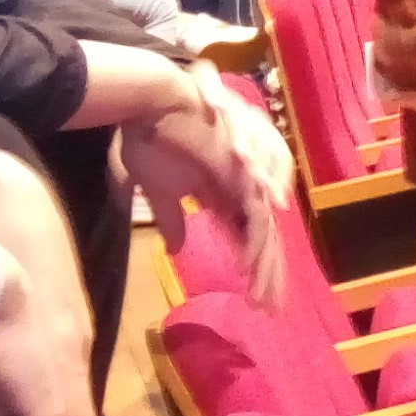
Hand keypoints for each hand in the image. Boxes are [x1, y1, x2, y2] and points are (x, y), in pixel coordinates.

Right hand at [123, 73, 292, 309]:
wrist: (150, 105)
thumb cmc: (148, 139)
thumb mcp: (154, 190)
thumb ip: (170, 218)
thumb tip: (175, 249)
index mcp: (220, 192)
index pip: (243, 236)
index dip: (251, 266)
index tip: (251, 298)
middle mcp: (238, 189)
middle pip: (262, 240)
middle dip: (266, 276)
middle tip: (268, 310)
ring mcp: (243, 182)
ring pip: (264, 235)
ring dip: (265, 270)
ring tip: (263, 301)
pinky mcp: (242, 178)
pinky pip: (256, 221)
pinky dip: (257, 249)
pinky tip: (253, 274)